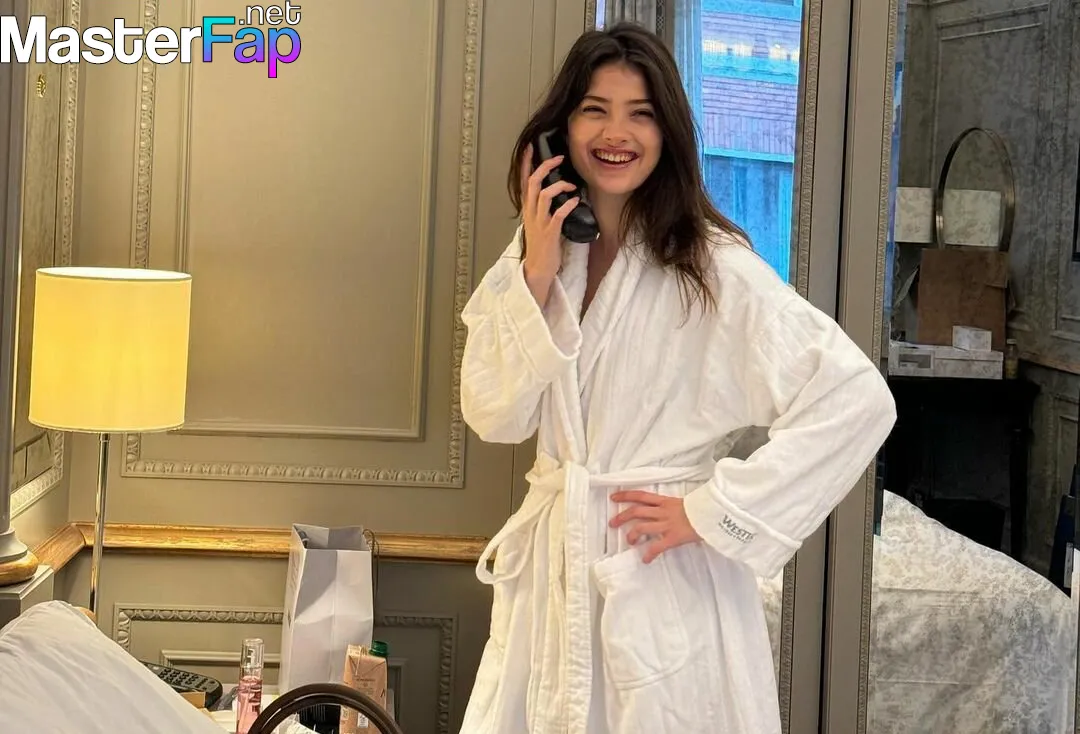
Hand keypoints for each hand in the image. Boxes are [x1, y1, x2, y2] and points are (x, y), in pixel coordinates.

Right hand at [519, 143, 578, 305]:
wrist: (538, 269)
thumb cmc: (541, 245)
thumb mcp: (538, 222)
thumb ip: (542, 208)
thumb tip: (555, 193)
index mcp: (527, 209)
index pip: (523, 181)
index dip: (526, 163)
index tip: (531, 147)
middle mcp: (531, 212)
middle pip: (533, 182)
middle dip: (546, 167)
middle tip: (559, 158)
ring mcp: (539, 222)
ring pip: (544, 194)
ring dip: (559, 185)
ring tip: (572, 185)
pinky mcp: (550, 232)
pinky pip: (558, 214)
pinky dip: (567, 205)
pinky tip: (575, 201)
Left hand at [609, 490, 702, 563]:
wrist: (715, 515)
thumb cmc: (703, 509)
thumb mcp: (686, 503)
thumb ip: (674, 507)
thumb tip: (669, 511)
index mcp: (666, 501)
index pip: (641, 495)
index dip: (625, 495)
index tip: (613, 497)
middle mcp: (663, 511)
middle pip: (636, 511)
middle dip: (621, 517)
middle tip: (612, 523)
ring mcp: (667, 524)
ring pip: (641, 527)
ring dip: (632, 535)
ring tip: (629, 541)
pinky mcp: (673, 538)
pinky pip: (656, 547)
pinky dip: (648, 554)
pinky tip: (645, 560)